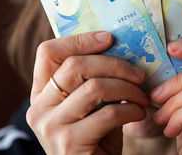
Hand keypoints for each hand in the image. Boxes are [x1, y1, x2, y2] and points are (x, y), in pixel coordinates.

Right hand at [26, 31, 148, 154]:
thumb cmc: (96, 137)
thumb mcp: (90, 105)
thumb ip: (92, 79)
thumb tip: (118, 47)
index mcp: (40, 93)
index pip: (48, 52)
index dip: (79, 40)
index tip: (109, 38)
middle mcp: (38, 108)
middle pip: (74, 65)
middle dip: (114, 64)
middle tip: (138, 73)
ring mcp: (51, 127)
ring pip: (94, 87)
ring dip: (127, 88)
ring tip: (142, 96)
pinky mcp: (69, 144)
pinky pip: (108, 114)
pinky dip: (131, 110)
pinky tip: (139, 113)